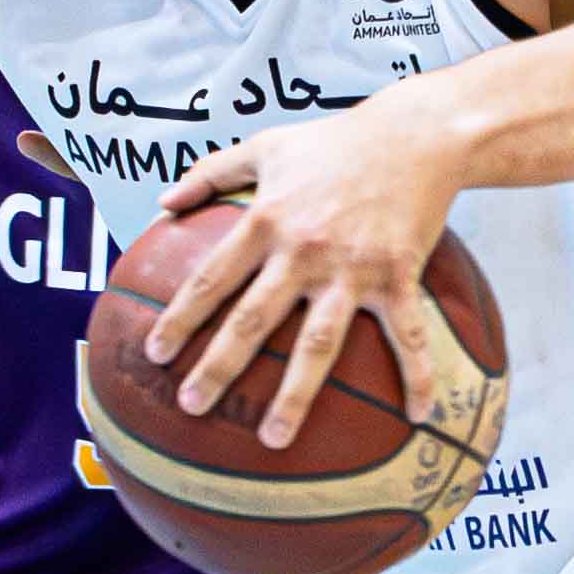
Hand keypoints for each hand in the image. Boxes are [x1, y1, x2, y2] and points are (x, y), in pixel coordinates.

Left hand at [100, 108, 461, 446]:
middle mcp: (303, 249)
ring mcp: (352, 268)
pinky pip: (407, 335)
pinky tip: (417, 417)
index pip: (211, 276)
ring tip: (272, 440)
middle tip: (190, 406)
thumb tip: (162, 203)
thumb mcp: (266, 145)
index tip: (156, 353)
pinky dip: (417, 375)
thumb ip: (210, 173)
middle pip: (253, 319)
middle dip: (218, 366)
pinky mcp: (397, 276)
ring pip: (318, 342)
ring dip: (294, 394)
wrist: (415, 134)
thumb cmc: (335, 141)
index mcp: (267, 219)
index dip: (180, 316)